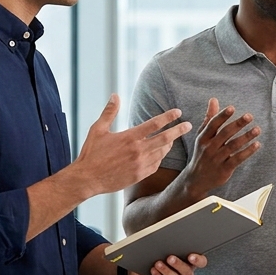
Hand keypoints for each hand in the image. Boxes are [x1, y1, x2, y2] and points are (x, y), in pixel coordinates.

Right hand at [71, 94, 191, 195]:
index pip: (154, 124)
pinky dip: (160, 158)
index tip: (178, 112)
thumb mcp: (98, 129)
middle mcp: (138, 150)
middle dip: (178, 131)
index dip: (168, 117)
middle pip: (165, 138)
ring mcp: (140, 164)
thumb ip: (109, 112)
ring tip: (173, 139)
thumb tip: (115, 95)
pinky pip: (155, 165)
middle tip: (188, 125)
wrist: (87, 179)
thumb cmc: (91, 153)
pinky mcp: (139, 176)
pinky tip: (160, 154)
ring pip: (162, 153)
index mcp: (129, 137)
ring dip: (169, 144)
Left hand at [128, 253, 207, 274]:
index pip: (201, 262)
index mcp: (190, 262)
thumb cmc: (157, 258)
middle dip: (178, 265)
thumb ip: (170, 246)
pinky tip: (154, 271)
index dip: (198, 260)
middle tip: (170, 258)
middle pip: (188, 272)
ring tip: (158, 264)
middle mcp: (186, 273)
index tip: (190, 256)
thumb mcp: (164, 249)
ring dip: (167, 272)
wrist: (144, 273)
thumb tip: (168, 237)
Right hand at [178, 98, 261, 196]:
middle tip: (249, 116)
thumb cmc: (202, 153)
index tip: (232, 108)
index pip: (213, 124)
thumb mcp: (202, 136)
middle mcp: (209, 148)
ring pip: (233, 146)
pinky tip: (257, 145)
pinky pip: (237, 159)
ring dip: (246, 137)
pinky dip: (247, 152)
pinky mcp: (224, 169)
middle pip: (225, 134)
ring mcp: (217, 159)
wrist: (196, 179)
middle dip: (238, 124)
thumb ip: (209, 118)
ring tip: (257, 129)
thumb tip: (213, 99)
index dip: (222, 116)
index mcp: (203, 138)